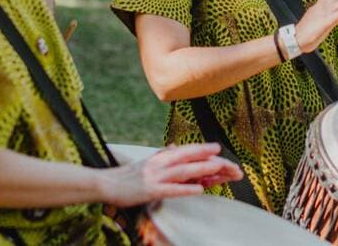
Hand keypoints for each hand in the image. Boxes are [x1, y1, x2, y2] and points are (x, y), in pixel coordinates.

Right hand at [98, 143, 241, 207]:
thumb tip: (178, 147)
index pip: (188, 151)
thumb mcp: (149, 162)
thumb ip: (165, 155)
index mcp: (162, 156)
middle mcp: (161, 163)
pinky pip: (171, 189)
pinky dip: (186, 188)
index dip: (205, 150)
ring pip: (184, 171)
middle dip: (212, 160)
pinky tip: (199, 188)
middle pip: (191, 158)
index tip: (221, 151)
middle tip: (231, 164)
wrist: (106, 184)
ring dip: (204, 169)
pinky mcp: (150, 191)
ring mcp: (156, 176)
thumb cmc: (128, 175)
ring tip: (220, 169)